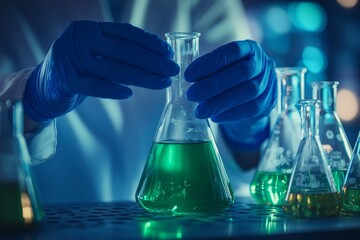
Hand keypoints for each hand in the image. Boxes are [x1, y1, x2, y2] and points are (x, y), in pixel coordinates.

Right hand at [23, 21, 178, 122]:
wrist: (44, 86)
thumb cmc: (80, 69)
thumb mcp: (98, 54)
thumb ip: (121, 52)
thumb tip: (158, 57)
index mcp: (90, 28)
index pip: (125, 32)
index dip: (150, 42)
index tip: (169, 53)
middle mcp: (79, 38)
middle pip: (122, 50)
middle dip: (152, 60)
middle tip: (173, 69)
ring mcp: (70, 58)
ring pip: (112, 68)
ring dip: (141, 76)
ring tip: (162, 82)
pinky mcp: (65, 81)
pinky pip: (93, 86)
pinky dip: (112, 89)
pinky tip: (129, 93)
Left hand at [184, 40, 276, 148]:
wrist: (252, 95)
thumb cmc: (230, 76)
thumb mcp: (222, 67)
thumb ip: (209, 68)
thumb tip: (187, 78)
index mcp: (249, 48)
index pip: (231, 51)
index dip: (210, 63)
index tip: (188, 75)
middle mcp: (263, 63)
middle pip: (242, 72)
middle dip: (214, 85)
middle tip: (191, 95)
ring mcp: (269, 83)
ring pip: (248, 92)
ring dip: (221, 102)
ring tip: (200, 110)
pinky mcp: (268, 102)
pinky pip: (251, 109)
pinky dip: (231, 113)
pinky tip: (215, 117)